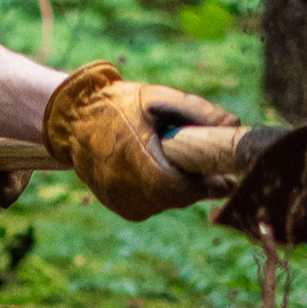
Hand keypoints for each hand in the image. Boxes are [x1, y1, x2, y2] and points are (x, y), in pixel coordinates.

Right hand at [41, 61, 239, 221]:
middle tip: (202, 158)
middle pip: (183, 196)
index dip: (212, 183)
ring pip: (169, 201)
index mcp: (142, 165)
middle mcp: (132, 192)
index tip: (227, 173)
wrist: (72, 121)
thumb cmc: (117, 105)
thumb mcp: (158, 99)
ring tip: (167, 155)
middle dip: (197, 180)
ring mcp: (125, 203)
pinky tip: (152, 166)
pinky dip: (160, 188)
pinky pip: (154, 202)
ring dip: (178, 183)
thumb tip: (234, 124)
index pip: (190, 189)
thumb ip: (198, 111)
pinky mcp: (122, 208)